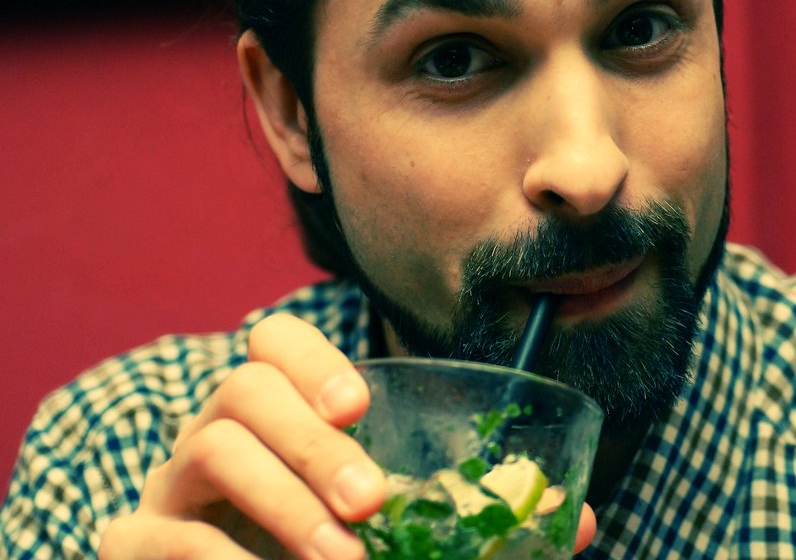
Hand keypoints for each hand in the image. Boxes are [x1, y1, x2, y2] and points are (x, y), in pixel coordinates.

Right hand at [98, 313, 598, 557]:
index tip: (361, 403)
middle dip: (311, 439)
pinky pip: (154, 533)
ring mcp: (168, 483)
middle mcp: (215, 430)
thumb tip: (578, 521)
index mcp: (278, 412)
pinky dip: (212, 559)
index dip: (311, 357)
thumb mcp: (407, 530)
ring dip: (281, 500)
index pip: (271, 341)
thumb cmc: (330, 547)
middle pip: (243, 388)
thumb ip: (474, 519)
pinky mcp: (133, 542)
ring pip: (210, 448)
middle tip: (371, 501)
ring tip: (339, 559)